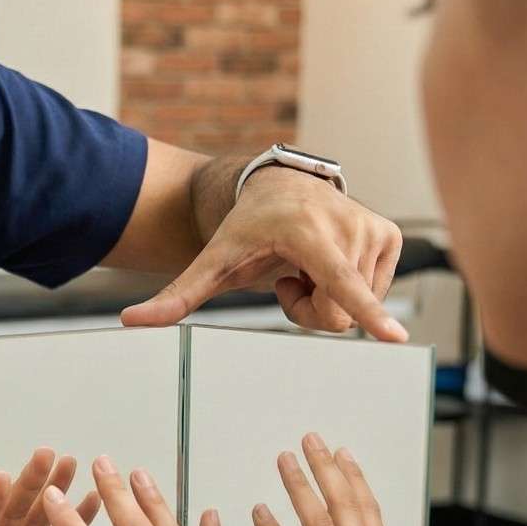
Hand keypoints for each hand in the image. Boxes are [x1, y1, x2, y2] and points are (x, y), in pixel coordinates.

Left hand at [120, 166, 406, 341]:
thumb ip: (174, 297)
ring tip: (305, 264)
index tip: (397, 337)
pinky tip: (325, 259)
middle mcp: (347, 225)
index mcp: (306, 233)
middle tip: (287, 276)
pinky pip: (374, 293)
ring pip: (357, 307)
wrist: (279, 188)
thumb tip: (129, 320)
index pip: (339, 283)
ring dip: (326, 296)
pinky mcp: (391, 235)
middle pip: (336, 314)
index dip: (367, 313)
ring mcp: (374, 228)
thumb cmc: (245, 230)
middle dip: (308, 309)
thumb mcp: (210, 262)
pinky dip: (348, 286)